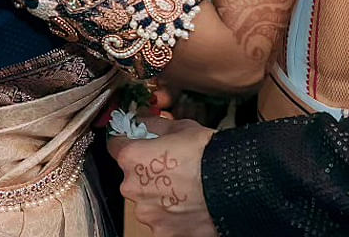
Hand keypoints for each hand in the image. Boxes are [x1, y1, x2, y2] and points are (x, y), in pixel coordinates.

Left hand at [108, 115, 217, 236]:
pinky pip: (161, 220)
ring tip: (184, 186)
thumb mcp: (179, 126)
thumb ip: (153, 125)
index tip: (136, 139)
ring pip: (146, 200)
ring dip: (158, 193)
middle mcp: (133, 188)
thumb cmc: (207, 153)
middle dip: (145, 169)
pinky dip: (170, 213)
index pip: (116, 144)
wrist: (233, 183)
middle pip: (131, 175)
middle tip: (170, 164)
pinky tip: (188, 202)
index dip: (127, 139)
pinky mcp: (162, 233)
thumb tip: (142, 122)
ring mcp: (147, 214)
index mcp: (132, 158)